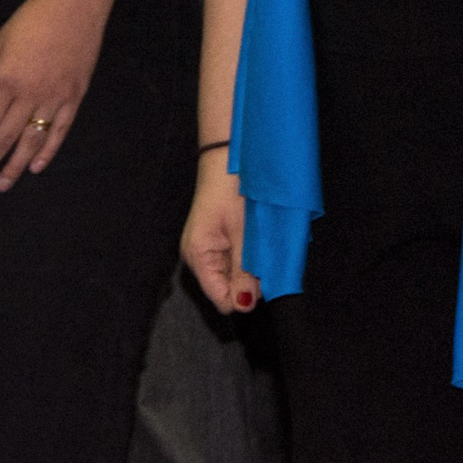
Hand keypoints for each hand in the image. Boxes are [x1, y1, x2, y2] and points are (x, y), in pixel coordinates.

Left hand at [0, 0, 110, 190]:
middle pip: (4, 138)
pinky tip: (37, 167)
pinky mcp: (75, 95)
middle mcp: (29, 94)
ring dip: (15, 165)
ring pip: (32, 140)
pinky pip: (60, 130)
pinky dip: (49, 150)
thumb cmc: (32, 19)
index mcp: (5, 80)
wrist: (76, 3)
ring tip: (3, 185)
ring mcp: (55, 97)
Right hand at [183, 158, 260, 313]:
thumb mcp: (242, 233)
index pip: (220, 299)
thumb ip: (244, 271)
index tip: (264, 281)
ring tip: (259, 242)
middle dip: (249, 279)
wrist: (227, 158)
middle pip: (227, 288)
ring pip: (233, 273)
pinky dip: (247, 254)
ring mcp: (207, 248)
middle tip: (263, 254)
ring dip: (250, 265)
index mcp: (199, 257)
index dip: (243, 297)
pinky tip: (255, 238)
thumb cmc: (231, 191)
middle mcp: (199, 257)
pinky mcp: (217, 239)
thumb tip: (246, 304)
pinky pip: (234, 258)